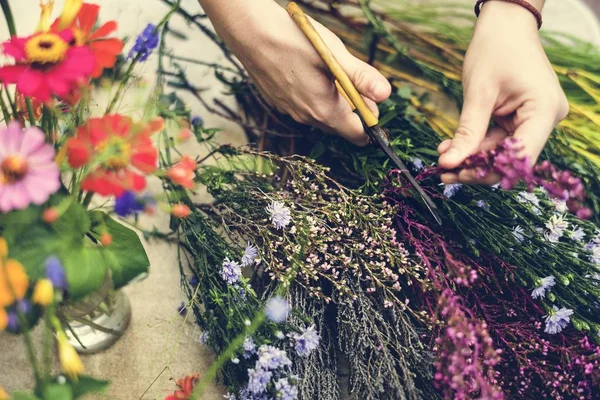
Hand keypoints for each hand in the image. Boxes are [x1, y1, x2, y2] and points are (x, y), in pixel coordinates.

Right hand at [199, 0, 390, 145]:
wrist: (250, 31)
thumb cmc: (293, 40)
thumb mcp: (335, 56)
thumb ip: (362, 77)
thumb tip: (386, 94)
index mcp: (324, 111)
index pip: (357, 133)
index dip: (371, 123)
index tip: (375, 103)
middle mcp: (306, 117)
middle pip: (340, 126)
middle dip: (354, 111)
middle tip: (356, 83)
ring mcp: (290, 111)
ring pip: (321, 116)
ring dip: (333, 102)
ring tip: (333, 75)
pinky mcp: (278, 101)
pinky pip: (304, 107)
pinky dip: (314, 96)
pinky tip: (311, 73)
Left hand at [438, 0, 568, 183]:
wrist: (504, 26)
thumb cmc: (494, 50)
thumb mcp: (478, 93)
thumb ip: (466, 131)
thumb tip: (448, 164)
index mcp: (543, 111)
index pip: (519, 157)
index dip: (488, 171)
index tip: (458, 174)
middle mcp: (545, 119)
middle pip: (510, 159)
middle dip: (476, 167)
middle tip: (443, 172)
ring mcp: (535, 120)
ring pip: (502, 153)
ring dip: (471, 158)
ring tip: (442, 159)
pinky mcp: (523, 119)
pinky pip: (499, 141)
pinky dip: (476, 146)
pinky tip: (451, 148)